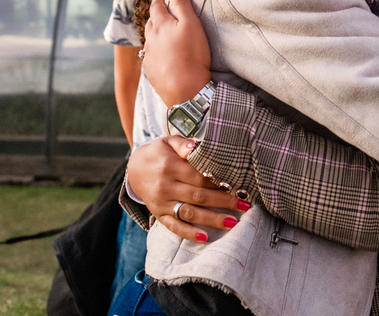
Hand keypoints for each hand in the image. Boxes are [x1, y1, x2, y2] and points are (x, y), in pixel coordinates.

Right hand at [127, 136, 248, 242]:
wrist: (134, 169)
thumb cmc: (158, 153)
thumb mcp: (168, 142)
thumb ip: (183, 144)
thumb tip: (196, 147)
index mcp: (170, 166)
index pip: (199, 177)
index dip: (218, 182)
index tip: (237, 186)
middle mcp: (165, 186)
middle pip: (198, 196)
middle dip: (224, 202)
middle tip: (244, 205)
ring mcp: (162, 203)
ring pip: (189, 213)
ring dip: (212, 219)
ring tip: (233, 222)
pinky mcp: (159, 215)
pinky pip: (174, 227)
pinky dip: (189, 233)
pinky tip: (205, 237)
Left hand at [142, 0, 210, 106]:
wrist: (185, 90)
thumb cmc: (192, 55)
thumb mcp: (191, 24)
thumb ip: (182, 3)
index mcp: (160, 26)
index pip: (157, 7)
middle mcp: (150, 40)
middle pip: (150, 23)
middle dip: (154, 15)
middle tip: (158, 10)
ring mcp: (150, 57)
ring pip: (149, 40)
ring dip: (153, 33)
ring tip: (158, 31)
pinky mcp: (152, 72)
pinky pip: (150, 56)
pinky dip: (154, 51)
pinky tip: (159, 54)